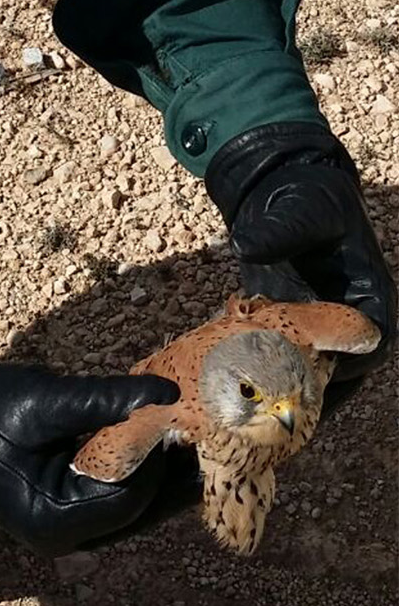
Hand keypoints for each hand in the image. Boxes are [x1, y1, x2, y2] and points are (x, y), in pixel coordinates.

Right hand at [0, 343, 181, 555]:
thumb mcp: (41, 400)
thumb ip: (105, 399)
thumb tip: (168, 391)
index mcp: (56, 519)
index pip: (131, 496)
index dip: (161, 461)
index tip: (185, 421)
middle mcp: (68, 537)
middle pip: (143, 511)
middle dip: (178, 475)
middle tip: (218, 437)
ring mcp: (69, 530)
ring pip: (137, 509)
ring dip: (167, 477)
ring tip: (201, 442)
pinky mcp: (70, 514)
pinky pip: (120, 501)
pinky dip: (144, 477)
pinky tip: (165, 451)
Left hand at [205, 122, 393, 388]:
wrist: (280, 188)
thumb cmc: (303, 197)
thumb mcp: (298, 210)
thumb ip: (279, 229)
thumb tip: (246, 245)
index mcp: (368, 293)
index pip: (372, 342)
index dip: (349, 363)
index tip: (314, 378)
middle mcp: (349, 314)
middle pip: (347, 369)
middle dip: (317, 393)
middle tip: (278, 414)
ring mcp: (319, 323)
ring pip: (317, 373)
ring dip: (291, 393)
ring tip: (257, 418)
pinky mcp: (290, 324)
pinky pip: (287, 359)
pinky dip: (267, 375)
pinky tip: (235, 389)